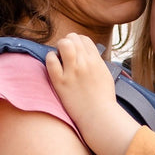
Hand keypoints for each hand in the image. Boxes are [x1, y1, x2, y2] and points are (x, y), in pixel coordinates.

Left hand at [45, 33, 141, 154]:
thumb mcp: (104, 74)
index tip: (75, 52)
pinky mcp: (60, 82)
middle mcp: (84, 63)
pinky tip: (54, 66)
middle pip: (72, 38)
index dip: (77, 42)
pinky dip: (50, 59)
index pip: (83, 39)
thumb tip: (85, 54)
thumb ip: (95, 62)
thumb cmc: (102, 99)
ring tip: (60, 59)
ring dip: (59, 48)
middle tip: (66, 56)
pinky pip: (51, 60)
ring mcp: (72, 72)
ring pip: (63, 44)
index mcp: (96, 60)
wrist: (99, 116)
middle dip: (67, 43)